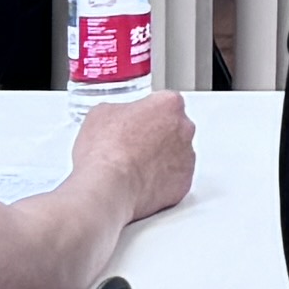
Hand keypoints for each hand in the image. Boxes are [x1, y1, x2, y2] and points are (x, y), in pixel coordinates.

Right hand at [71, 88, 198, 222]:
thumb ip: (120, 110)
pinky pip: (175, 179)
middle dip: (156, 134)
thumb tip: (118, 119)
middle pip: (174, 127)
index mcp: (168, 104)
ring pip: (176, 154)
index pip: (163, 102)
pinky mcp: (184, 183)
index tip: (136, 121)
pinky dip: (162, 181)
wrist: (109, 186)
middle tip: (133, 144)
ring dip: (160, 158)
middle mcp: (184, 129)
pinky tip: (141, 182)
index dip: (145, 112)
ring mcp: (187, 157)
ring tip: (134, 166)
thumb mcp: (101, 113)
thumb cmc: (106, 151)